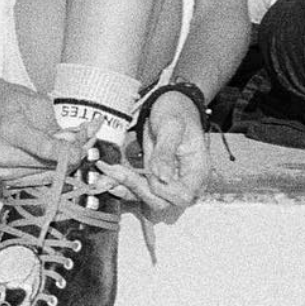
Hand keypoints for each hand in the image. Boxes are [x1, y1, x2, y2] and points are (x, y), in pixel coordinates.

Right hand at [0, 83, 75, 186]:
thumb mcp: (36, 103)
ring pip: (46, 174)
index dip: (64, 151)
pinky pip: (38, 179)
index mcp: (7, 128)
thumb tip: (77, 145)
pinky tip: (53, 156)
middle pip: (47, 164)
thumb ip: (56, 127)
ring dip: (62, 164)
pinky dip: (51, 169)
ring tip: (67, 146)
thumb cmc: (9, 102)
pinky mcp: (4, 180)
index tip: (80, 151)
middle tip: (84, 141)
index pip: (41, 146)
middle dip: (69, 155)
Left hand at [90, 90, 210, 216]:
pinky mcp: (155, 178)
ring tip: (107, 174)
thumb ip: (166, 152)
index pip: (182, 196)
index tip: (147, 171)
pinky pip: (139, 190)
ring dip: (125, 188)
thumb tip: (163, 178)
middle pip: (163, 202)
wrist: (171, 104)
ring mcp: (170, 181)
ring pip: (147, 198)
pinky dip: (123, 184)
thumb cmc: (176, 111)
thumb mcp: (171, 126)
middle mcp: (185, 181)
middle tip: (116, 171)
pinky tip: (109, 176)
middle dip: (137, 189)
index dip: (162, 189)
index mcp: (197, 170)